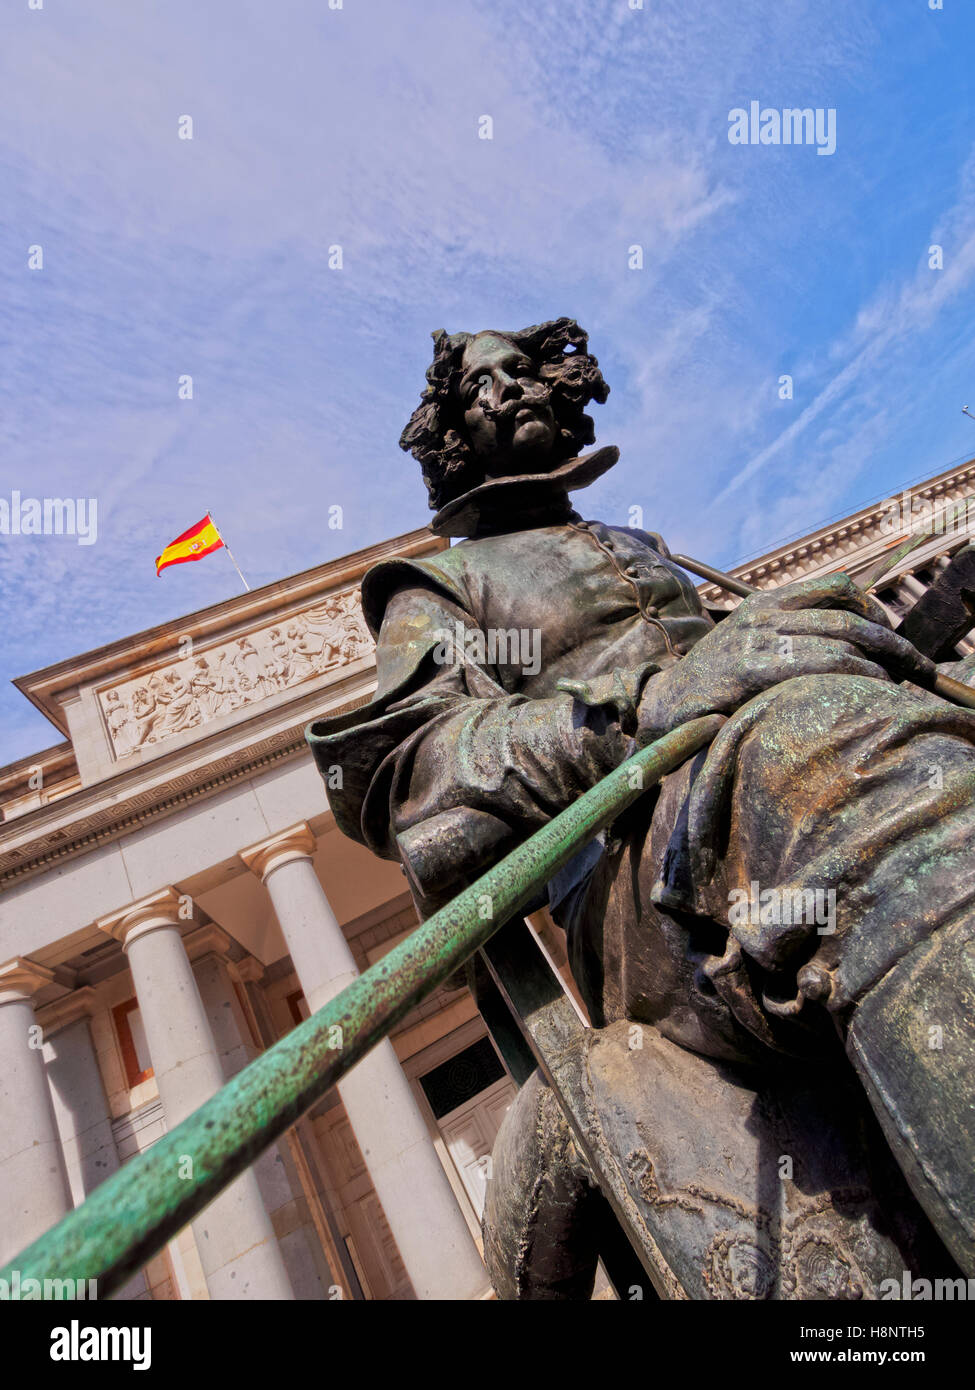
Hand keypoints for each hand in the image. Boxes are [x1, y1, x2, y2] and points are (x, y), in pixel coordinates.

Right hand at [636, 572, 935, 741]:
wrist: (664, 706)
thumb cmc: (714, 684)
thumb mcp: (749, 646)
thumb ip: (787, 638)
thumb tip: (845, 646)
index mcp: (765, 603)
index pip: (835, 587)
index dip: (873, 607)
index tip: (892, 633)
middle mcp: (763, 614)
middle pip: (847, 615)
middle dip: (892, 640)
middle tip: (919, 665)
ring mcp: (757, 639)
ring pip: (840, 639)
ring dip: (881, 661)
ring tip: (899, 682)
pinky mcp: (752, 667)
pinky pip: (820, 663)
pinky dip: (855, 674)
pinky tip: (868, 689)